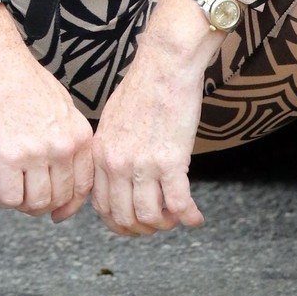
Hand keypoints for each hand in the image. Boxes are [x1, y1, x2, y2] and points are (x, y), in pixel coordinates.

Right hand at [0, 4, 93, 220]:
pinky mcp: (7, 156)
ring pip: (36, 203)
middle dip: (43, 205)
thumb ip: (68, 141)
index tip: (58, 212)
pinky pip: (10, 198)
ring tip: (13, 191)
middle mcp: (63, 146)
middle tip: (27, 199)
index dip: (70, 205)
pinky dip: (4, 200)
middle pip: (59, 198)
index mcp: (80, 135)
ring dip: (23, 205)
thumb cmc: (25, 82)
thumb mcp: (62, 108)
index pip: (84, 186)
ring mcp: (36, 152)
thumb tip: (67, 178)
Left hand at [91, 0, 219, 235]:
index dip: (119, 222)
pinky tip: (196, 217)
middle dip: (142, 229)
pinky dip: (188, 216)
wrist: (165, 66)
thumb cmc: (144, 87)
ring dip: (166, 224)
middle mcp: (117, 164)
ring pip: (151, 217)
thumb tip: (119, 172)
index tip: (133, 223)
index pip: (101, 206)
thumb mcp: (113, 120)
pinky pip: (177, 204)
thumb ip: (112, 150)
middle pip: (124, 217)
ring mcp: (142, 165)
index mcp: (101, 153)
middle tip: (158, 226)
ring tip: (177, 218)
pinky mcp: (171, 162)